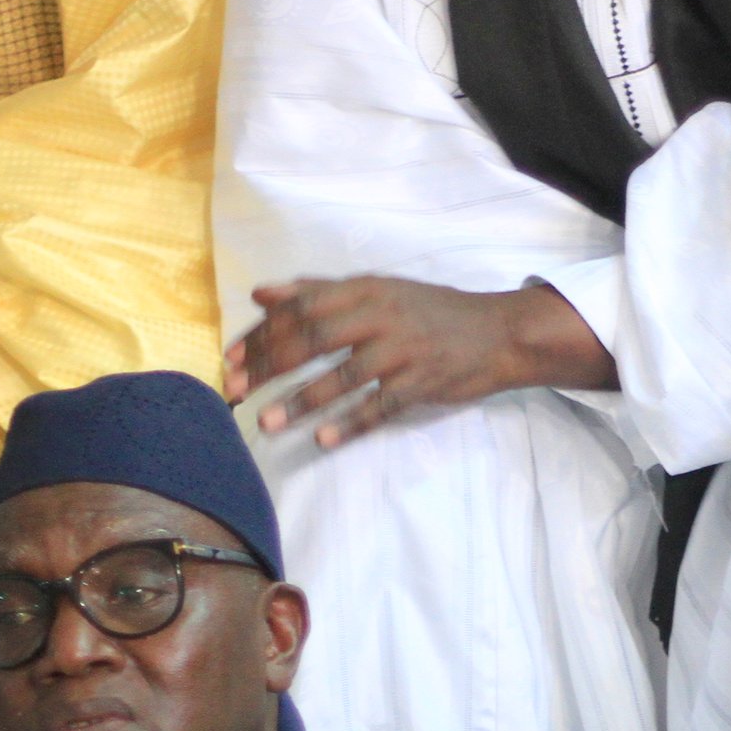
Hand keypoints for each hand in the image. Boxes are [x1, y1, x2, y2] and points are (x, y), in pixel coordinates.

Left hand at [224, 277, 616, 446]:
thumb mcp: (376, 290)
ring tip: (267, 422)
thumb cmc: (430, 312)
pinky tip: (323, 440)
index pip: (301, 308)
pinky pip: (381, 406)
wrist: (499, 332)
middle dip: (270, 365)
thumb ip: (319, 292)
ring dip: (302, 400)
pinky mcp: (423, 383)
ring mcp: (403, 351)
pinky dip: (352, 423)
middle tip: (237, 390)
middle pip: (314, 338)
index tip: (231, 357)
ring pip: (344, 377)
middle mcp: (381, 316)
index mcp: (364, 290)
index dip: (262, 332)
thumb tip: (261, 295)